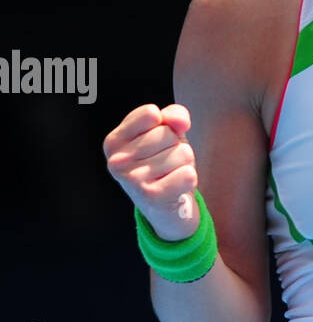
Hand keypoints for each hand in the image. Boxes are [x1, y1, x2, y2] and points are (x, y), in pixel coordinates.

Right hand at [103, 103, 198, 240]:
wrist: (166, 207)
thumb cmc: (163, 164)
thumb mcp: (167, 134)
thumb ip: (173, 116)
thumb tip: (180, 121)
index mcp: (114, 142)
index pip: (151, 114)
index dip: (165, 125)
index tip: (158, 140)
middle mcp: (117, 161)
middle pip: (167, 134)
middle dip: (176, 146)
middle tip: (166, 163)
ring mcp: (132, 180)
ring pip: (181, 153)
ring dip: (184, 164)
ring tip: (170, 175)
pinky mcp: (152, 197)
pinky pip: (188, 174)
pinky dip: (190, 178)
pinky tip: (177, 187)